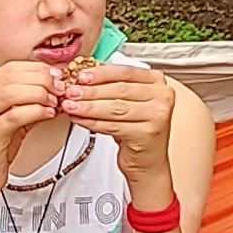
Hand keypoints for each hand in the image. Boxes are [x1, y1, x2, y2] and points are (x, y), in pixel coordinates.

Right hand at [0, 58, 61, 215]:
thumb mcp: (7, 119)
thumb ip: (26, 102)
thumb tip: (53, 88)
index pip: (9, 68)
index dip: (36, 69)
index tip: (55, 75)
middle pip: (11, 76)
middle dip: (41, 79)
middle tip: (60, 87)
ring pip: (13, 91)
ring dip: (40, 93)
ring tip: (55, 100)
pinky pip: (16, 115)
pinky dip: (36, 111)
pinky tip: (47, 113)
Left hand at [50, 50, 179, 207]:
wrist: (148, 160)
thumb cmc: (136, 128)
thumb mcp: (128, 101)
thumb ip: (112, 85)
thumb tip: (83, 75)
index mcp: (157, 81)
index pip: (125, 72)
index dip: (101, 73)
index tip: (81, 76)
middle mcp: (162, 96)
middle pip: (119, 90)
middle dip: (91, 91)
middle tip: (71, 92)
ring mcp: (157, 115)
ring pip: (115, 108)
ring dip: (89, 107)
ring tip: (71, 106)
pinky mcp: (147, 134)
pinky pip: (113, 125)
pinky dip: (92, 122)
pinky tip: (80, 120)